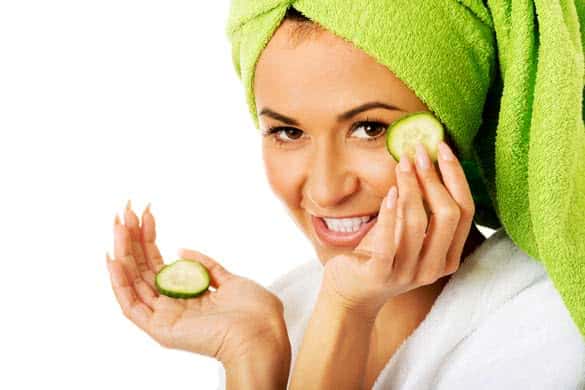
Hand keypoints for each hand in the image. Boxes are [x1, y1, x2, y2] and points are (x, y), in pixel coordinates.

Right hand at [106, 202, 289, 366]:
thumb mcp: (229, 279)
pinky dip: (120, 283)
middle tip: (124, 212)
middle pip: (143, 269)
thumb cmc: (253, 311)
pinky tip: (114, 260)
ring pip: (134, 283)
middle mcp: (172, 306)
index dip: (148, 238)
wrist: (262, 331)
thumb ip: (205, 266)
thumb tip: (180, 249)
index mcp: (187, 296)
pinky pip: (131, 306)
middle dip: (132, 240)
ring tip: (118, 226)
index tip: (144, 213)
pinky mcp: (160, 329)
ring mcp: (165, 318)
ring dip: (123, 253)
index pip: (158, 264)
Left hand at [321, 142, 475, 317]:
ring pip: (419, 223)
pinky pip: (389, 241)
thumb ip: (419, 204)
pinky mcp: (381, 274)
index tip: (442, 148)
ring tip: (401, 164)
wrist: (350, 290)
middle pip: (448, 215)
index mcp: (448, 256)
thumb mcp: (405, 229)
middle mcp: (434, 268)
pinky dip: (390, 213)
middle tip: (418, 152)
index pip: (465, 211)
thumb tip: (422, 157)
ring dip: (411, 188)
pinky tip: (389, 191)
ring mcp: (408, 274)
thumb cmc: (379, 254)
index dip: (456, 177)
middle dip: (434, 177)